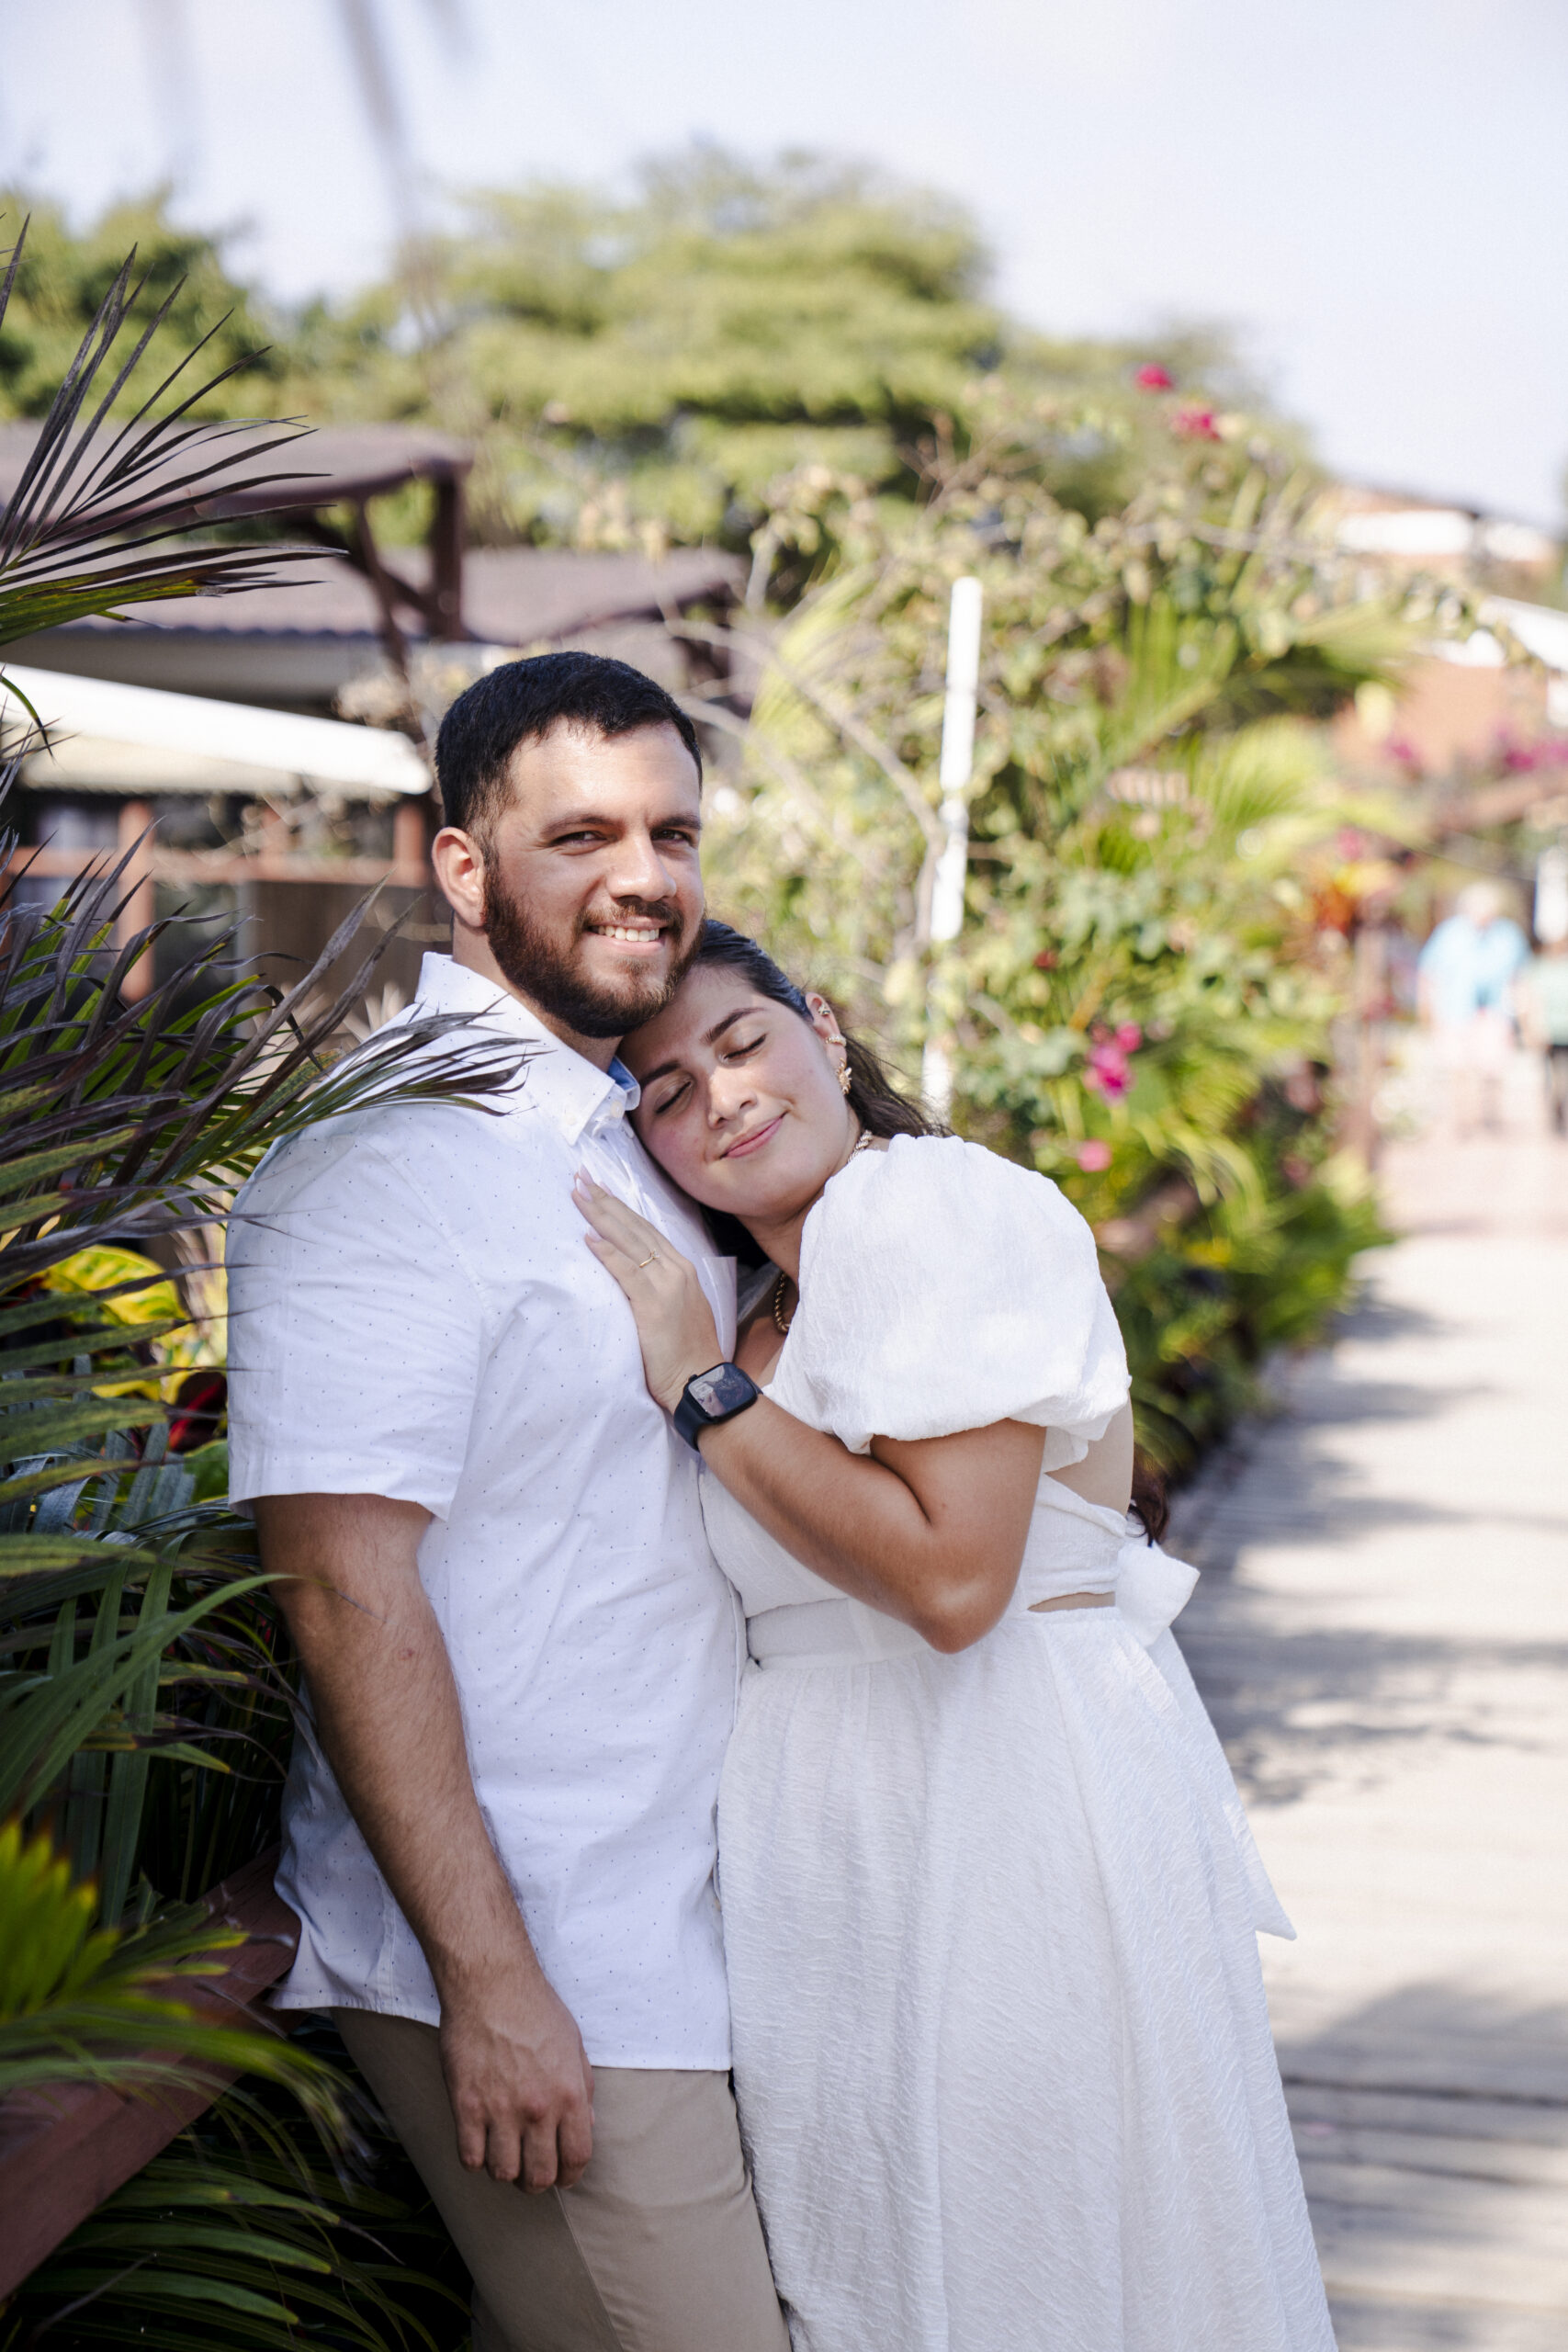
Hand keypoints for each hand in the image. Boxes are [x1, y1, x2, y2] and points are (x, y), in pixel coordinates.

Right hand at [439, 1952, 594, 2191]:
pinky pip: (470, 2158)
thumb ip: (582, 2089)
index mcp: (569, 2094)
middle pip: (539, 2177)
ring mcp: (500, 2110)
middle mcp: (537, 2109)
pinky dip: (475, 2158)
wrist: (491, 1985)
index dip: (570, 2176)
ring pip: (503, 2173)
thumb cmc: (535, 2009)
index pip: (576, 2159)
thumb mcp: (574, 2045)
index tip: (562, 2176)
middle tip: (530, 2170)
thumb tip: (585, 2125)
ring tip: (503, 2154)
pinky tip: (479, 2142)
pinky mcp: (466, 2106)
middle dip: (537, 2181)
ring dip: (505, 2170)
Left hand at [573, 1173, 721, 1413]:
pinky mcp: (654, 1305)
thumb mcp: (677, 1310)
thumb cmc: (688, 1352)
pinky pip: (626, 1272)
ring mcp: (667, 1285)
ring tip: (579, 1195)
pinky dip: (607, 1253)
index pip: (646, 1230)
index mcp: (682, 1269)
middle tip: (581, 1176)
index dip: (620, 1208)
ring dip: (601, 1216)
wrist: (702, 1381)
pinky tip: (588, 1237)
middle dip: (606, 1201)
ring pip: (630, 1241)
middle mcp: (677, 1270)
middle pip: (635, 1227)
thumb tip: (632, 1275)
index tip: (599, 1189)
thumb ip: (658, 1287)